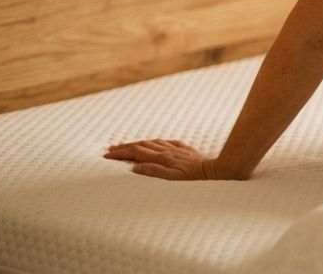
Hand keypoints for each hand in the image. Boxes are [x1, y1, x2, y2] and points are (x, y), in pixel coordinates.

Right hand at [103, 139, 225, 179]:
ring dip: (137, 143)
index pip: (136, 153)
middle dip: (124, 146)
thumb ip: (153, 172)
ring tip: (127, 145)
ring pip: (152, 142)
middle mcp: (167, 150)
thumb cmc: (194, 179)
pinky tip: (153, 143)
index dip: (120, 154)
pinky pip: (166, 142)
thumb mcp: (172, 179)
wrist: (215, 170)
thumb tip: (134, 167)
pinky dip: (155, 142)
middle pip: (141, 145)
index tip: (107, 155)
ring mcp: (176, 148)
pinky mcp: (184, 148)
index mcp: (162, 158)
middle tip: (111, 149)